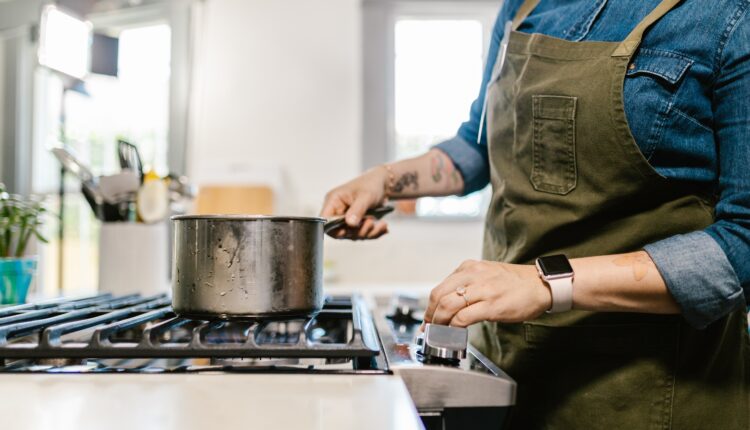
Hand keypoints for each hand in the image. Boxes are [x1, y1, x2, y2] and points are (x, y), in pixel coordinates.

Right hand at [320, 167, 389, 239]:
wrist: (383, 183)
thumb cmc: (371, 184)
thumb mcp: (365, 196)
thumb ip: (357, 210)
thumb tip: (349, 224)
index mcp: (333, 201)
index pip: (324, 220)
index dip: (332, 229)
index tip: (345, 231)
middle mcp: (337, 211)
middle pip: (339, 231)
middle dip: (357, 231)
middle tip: (371, 223)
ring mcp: (347, 219)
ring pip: (352, 235)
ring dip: (368, 232)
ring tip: (382, 224)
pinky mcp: (356, 224)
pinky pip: (362, 234)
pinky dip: (373, 233)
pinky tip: (383, 227)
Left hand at [423, 260, 551, 327]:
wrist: (541, 285)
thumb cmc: (515, 283)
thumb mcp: (486, 275)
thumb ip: (468, 284)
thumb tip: (449, 304)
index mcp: (469, 267)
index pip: (440, 287)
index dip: (431, 306)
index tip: (428, 318)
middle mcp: (473, 275)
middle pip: (439, 296)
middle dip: (430, 315)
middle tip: (429, 328)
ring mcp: (482, 290)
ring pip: (447, 306)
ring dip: (439, 322)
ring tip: (438, 332)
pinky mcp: (491, 305)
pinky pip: (463, 317)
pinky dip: (453, 327)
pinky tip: (454, 333)